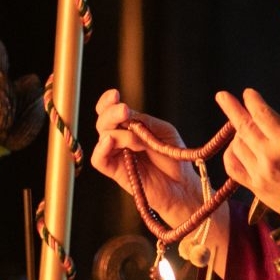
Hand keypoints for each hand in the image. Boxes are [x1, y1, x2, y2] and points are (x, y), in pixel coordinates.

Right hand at [90, 89, 204, 223]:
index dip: (107, 102)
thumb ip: (143, 121)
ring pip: (103, 136)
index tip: (114, 95)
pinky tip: (110, 141)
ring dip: (121, 134)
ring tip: (140, 142)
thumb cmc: (174, 157)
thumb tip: (125, 116)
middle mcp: (119, 139)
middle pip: (103, 121)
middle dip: (111, 113)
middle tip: (124, 110)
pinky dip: (102, 149)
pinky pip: (98, 159)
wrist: (182, 185)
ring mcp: (116, 155)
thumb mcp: (163, 131)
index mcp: (129, 126)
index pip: (109, 111)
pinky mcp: (115, 172)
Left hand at [215, 88, 279, 213]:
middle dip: (232, 108)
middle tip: (222, 96)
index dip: (253, 101)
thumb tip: (268, 113)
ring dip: (238, 134)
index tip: (248, 93)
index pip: (262, 115)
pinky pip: (233, 166)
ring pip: (236, 145)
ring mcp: (259, 174)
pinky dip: (232, 154)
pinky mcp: (255, 188)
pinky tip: (236, 149)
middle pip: (243, 127)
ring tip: (245, 129)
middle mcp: (269, 157)